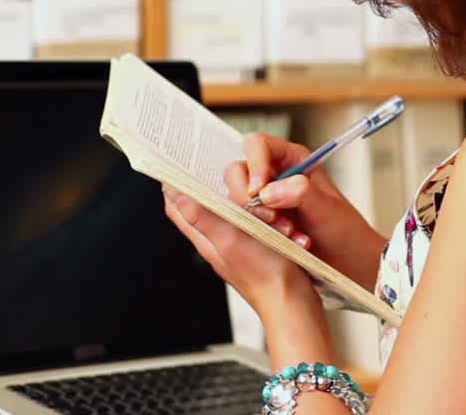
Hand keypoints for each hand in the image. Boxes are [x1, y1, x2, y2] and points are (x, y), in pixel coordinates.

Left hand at [162, 164, 314, 312]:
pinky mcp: (258, 245)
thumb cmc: (263, 275)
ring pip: (232, 210)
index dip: (174, 184)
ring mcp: (238, 242)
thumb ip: (202, 217)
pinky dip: (262, 212)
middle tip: (220, 173)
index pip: (177, 207)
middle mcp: (218, 239)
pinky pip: (255, 220)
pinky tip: (272, 211)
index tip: (178, 165)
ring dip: (242, 200)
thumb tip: (175, 195)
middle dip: (212, 187)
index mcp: (205, 238)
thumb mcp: (228, 241)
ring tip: (253, 196)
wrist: (292, 301)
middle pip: (203, 204)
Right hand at [242, 132, 387, 291]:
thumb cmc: (345, 229)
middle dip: (246, 196)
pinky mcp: (261, 222)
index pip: (257, 145)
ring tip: (288, 232)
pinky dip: (260, 233)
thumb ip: (299, 192)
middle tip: (270, 217)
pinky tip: (286, 242)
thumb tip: (267, 192)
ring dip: (256, 218)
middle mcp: (275, 175)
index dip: (253, 164)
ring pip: (238, 199)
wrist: (350, 261)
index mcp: (292, 159)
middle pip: (238, 171)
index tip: (257, 190)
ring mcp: (266, 199)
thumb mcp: (326, 208)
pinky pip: (245, 222)